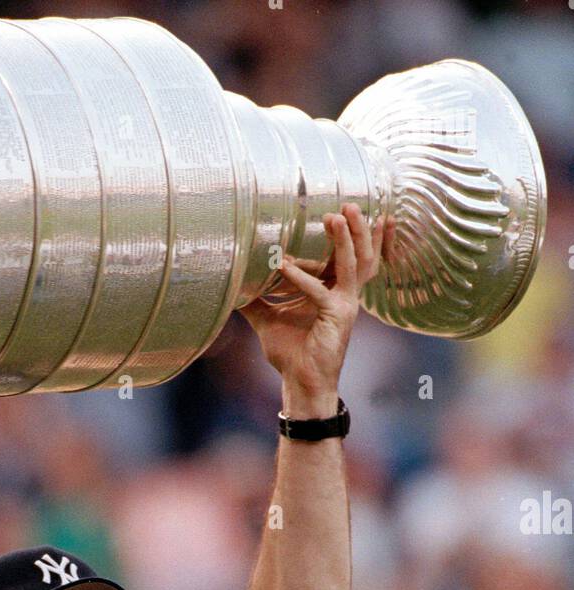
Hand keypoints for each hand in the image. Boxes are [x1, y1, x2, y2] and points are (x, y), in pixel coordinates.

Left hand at [239, 203, 394, 414]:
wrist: (301, 383)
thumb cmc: (291, 353)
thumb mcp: (269, 319)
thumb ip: (255, 300)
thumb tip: (233, 283)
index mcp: (335, 292)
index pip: (350, 257)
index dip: (356, 234)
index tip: (349, 208)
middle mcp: (345, 296)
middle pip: (361, 255)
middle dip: (358, 228)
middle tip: (349, 202)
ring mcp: (344, 306)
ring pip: (352, 266)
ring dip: (344, 241)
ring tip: (335, 217)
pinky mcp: (336, 318)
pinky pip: (319, 292)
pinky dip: (302, 278)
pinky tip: (284, 265)